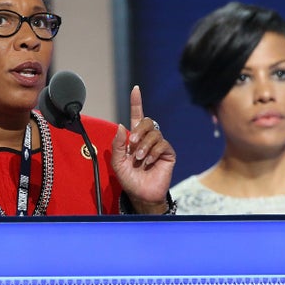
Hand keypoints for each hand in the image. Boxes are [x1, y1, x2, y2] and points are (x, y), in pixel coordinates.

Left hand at [111, 85, 175, 213]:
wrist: (141, 195)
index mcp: (134, 138)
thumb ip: (117, 145)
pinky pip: (162, 144)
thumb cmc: (129, 179)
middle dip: (138, 130)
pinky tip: (148, 162)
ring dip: (144, 145)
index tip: (135, 89)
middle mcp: (147, 139)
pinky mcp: (168, 153)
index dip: (136, 102)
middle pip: (147, 121)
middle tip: (132, 144)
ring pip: (154, 133)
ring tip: (139, 159)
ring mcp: (158, 145)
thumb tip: (122, 126)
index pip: (137, 116)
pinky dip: (153, 152)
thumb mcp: (118, 163)